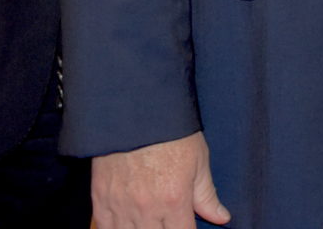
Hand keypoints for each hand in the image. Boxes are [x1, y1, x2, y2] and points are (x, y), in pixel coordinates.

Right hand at [91, 131, 231, 227]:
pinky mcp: (100, 197)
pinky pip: (105, 227)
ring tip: (149, 223)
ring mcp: (120, 204)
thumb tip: (222, 217)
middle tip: (168, 222)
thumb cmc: (169, 129)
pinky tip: (125, 225)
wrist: (134, 105)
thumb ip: (207, 195)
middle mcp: (147, 208)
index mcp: (174, 200)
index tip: (187, 227)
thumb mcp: (197, 159)